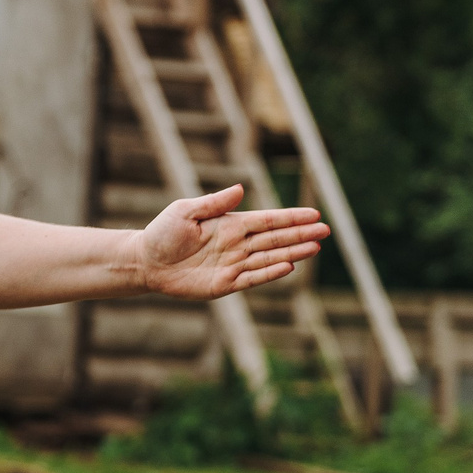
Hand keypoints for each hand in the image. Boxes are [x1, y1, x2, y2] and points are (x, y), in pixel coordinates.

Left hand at [136, 184, 329, 299]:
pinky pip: (252, 278)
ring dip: (292, 253)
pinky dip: (270, 274)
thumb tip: (240, 189)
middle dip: (300, 234)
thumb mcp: (186, 211)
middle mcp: (237, 244)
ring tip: (315, 248)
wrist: (146, 262)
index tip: (314, 214)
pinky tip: (289, 267)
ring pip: (269, 258)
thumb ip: (214, 202)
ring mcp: (233, 264)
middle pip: (275, 239)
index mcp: (231, 224)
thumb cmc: (163, 233)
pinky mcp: (224, 284)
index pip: (268, 220)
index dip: (291, 218)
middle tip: (326, 231)